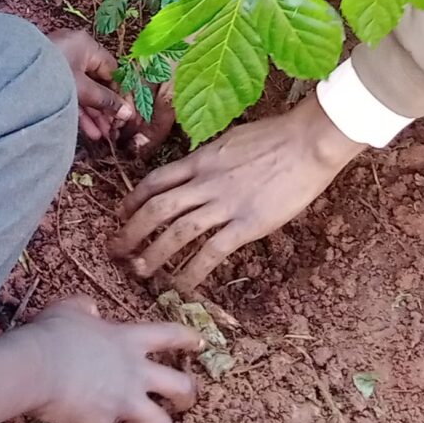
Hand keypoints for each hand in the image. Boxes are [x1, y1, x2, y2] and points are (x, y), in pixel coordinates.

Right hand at [26, 296, 200, 422]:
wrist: (36, 366)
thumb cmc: (53, 332)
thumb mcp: (70, 307)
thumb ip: (86, 307)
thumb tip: (92, 309)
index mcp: (129, 340)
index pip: (171, 335)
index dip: (189, 339)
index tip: (200, 344)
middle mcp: (134, 372)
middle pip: (181, 387)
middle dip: (188, 397)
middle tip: (183, 401)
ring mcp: (122, 402)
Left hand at [49, 28, 138, 145]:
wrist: (10, 77)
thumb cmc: (52, 76)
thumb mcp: (83, 89)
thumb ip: (106, 101)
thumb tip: (128, 112)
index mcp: (86, 45)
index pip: (111, 69)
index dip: (120, 92)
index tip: (126, 112)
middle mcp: (74, 51)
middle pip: (97, 81)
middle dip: (106, 107)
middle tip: (114, 128)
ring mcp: (60, 64)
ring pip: (83, 90)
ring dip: (93, 113)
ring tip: (102, 135)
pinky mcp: (48, 78)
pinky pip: (69, 93)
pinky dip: (78, 109)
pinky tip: (89, 130)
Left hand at [113, 94, 362, 290]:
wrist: (308, 142)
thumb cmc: (276, 137)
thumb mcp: (231, 141)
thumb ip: (210, 159)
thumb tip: (198, 170)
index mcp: (201, 159)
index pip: (156, 181)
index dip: (133, 200)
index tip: (121, 215)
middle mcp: (205, 181)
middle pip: (157, 208)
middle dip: (132, 231)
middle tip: (116, 250)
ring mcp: (225, 203)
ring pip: (178, 231)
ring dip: (155, 253)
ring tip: (140, 271)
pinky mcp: (247, 224)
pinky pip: (212, 251)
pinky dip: (193, 271)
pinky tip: (182, 285)